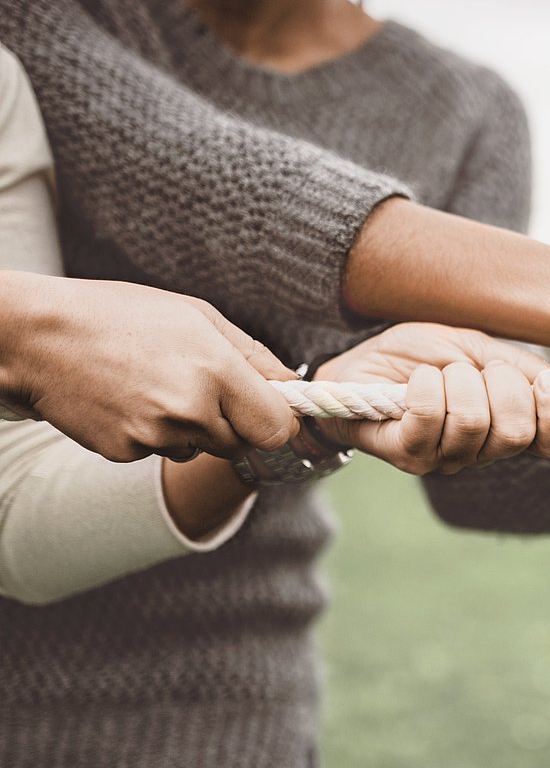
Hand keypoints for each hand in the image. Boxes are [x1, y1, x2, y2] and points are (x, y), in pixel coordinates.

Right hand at [0, 272, 298, 461]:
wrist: (38, 336)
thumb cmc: (122, 315)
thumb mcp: (198, 317)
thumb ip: (254, 356)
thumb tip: (293, 386)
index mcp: (216, 370)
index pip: (276, 428)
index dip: (277, 422)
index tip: (271, 411)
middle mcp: (189, 408)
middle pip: (242, 443)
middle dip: (233, 423)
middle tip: (202, 388)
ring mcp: (155, 435)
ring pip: (201, 449)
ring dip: (192, 429)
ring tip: (156, 386)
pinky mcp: (125, 452)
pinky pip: (160, 452)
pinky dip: (153, 433)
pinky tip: (129, 400)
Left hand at [312, 322, 549, 474]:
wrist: (359, 359)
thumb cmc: (419, 356)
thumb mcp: (476, 346)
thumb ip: (518, 366)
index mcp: (506, 426)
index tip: (546, 380)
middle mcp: (480, 451)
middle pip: (516, 434)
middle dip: (503, 385)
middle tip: (478, 368)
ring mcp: (443, 457)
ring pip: (472, 424)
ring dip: (458, 381)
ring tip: (440, 372)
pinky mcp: (406, 453)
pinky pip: (429, 419)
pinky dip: (427, 387)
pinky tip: (418, 380)